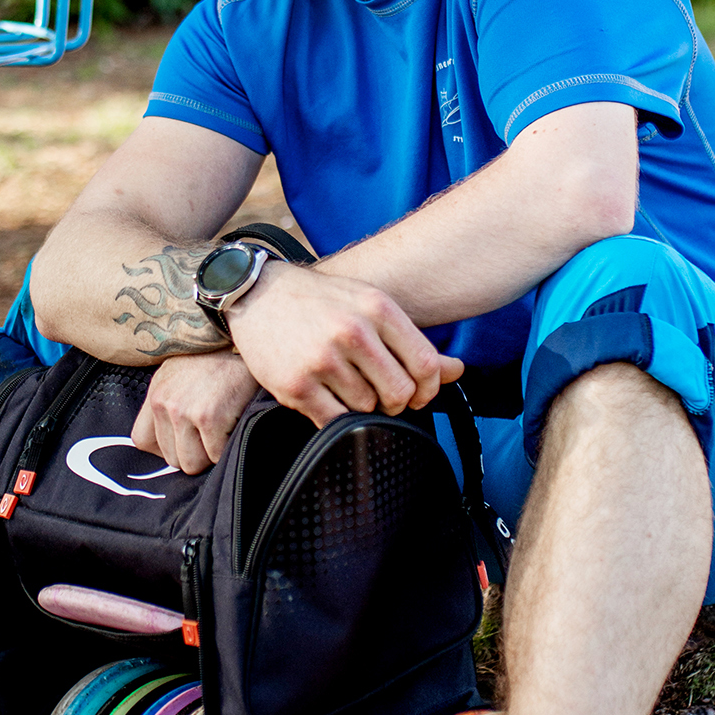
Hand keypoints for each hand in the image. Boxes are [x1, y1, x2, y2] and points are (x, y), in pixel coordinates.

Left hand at [133, 349, 258, 472]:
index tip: (183, 443)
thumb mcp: (180, 375)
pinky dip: (227, 449)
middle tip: (210, 432)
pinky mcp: (210, 417)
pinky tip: (233, 424)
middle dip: (194, 453)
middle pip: (172, 459)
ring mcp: (185, 410)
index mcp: (155, 393)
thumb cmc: (218, 363)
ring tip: (222, 429)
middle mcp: (164, 402)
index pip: (142, 441)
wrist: (247, 343)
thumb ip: (168, 404)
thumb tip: (168, 446)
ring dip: (210, 454)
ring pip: (192, 464)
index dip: (165, 448)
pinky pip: (215, 456)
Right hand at [227, 263, 462, 427]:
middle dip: (395, 402)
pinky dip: (336, 417)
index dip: (428, 390)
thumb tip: (457, 371)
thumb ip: (413, 341)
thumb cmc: (322, 302)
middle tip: (381, 396)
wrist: (258, 294)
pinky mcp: (296, 385)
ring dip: (361, 406)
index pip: (426, 365)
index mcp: (378, 308)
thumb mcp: (370, 306)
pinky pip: (334, 421)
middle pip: (400, 393)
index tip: (418, 395)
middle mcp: (352, 331)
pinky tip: (327, 396)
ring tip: (344, 385)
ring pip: (367, 408)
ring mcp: (322, 359)